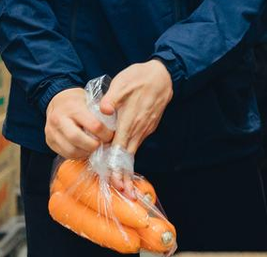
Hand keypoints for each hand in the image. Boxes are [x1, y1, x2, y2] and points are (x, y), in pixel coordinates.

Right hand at [45, 87, 114, 158]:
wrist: (57, 100)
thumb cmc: (77, 100)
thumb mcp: (89, 99)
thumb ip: (100, 112)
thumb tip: (116, 128)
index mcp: (72, 108)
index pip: (93, 125)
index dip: (105, 134)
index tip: (111, 136)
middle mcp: (59, 120)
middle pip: (78, 140)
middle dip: (94, 146)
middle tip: (102, 145)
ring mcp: (51, 132)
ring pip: (70, 150)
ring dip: (86, 153)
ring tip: (94, 149)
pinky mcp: (49, 141)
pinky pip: (65, 154)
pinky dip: (77, 155)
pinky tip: (85, 150)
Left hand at [100, 59, 173, 188]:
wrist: (163, 75)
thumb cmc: (140, 77)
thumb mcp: (122, 83)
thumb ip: (111, 98)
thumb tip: (102, 109)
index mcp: (130, 120)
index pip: (120, 148)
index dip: (116, 165)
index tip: (113, 180)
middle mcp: (139, 128)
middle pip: (128, 156)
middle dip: (124, 175)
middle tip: (121, 192)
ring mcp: (145, 128)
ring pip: (133, 152)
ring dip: (127, 168)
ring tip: (123, 185)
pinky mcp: (148, 126)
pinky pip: (137, 144)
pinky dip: (130, 156)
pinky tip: (125, 163)